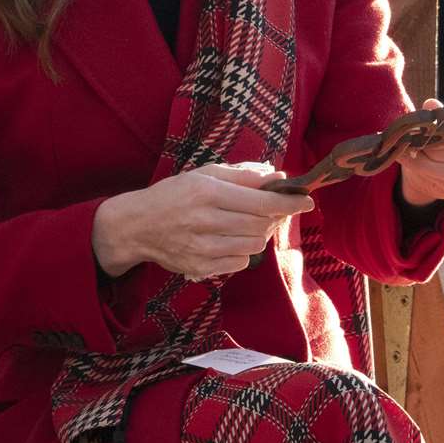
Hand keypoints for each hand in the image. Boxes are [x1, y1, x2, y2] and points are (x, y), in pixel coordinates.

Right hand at [91, 162, 314, 280]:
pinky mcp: (201, 267)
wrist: (137, 226)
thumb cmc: (172, 195)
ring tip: (246, 224)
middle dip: (275, 217)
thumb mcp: (203, 175)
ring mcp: (202, 247)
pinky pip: (240, 262)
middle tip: (272, 210)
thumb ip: (241, 175)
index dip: (288, 202)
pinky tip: (229, 240)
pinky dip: (242, 251)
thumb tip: (276, 176)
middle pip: (261, 224)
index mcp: (207, 192)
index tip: (306, 200)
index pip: (261, 200)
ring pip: (254, 244)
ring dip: (258, 234)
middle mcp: (205, 220)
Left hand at [397, 98, 443, 204]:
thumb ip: (437, 113)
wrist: (440, 158)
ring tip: (410, 156)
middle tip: (415, 148)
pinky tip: (417, 168)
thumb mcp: (442, 119)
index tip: (430, 137)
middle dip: (439, 153)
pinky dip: (433, 177)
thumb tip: (431, 105)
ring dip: (431, 166)